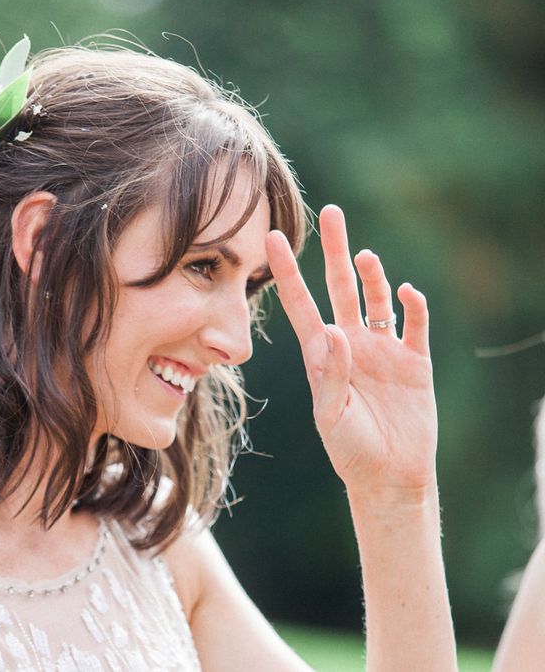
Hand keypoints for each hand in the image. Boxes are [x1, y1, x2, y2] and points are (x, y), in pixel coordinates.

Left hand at [266, 205, 436, 494]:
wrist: (389, 476)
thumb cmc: (349, 449)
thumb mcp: (331, 415)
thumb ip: (331, 375)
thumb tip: (337, 331)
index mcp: (322, 354)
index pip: (300, 304)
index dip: (287, 272)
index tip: (272, 239)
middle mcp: (350, 343)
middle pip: (340, 287)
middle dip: (335, 251)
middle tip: (333, 213)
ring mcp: (383, 349)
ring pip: (376, 299)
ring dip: (373, 275)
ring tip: (363, 256)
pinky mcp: (414, 361)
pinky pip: (415, 324)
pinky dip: (413, 306)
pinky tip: (406, 292)